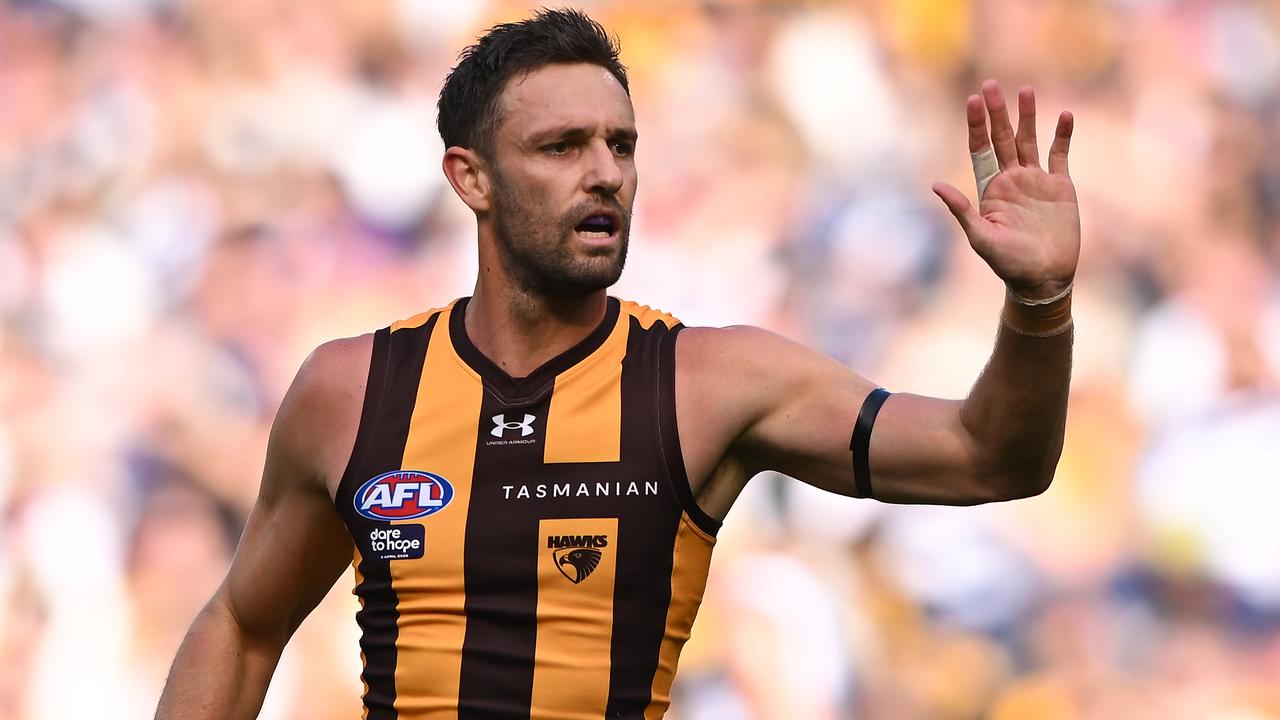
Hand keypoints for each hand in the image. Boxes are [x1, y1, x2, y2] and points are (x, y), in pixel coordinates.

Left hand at [932, 80, 1079, 300]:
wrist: (1044, 278)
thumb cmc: (1009, 263)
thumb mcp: (981, 238)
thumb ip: (961, 211)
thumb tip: (935, 185)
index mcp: (990, 189)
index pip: (980, 149)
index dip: (976, 125)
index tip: (972, 101)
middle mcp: (1011, 180)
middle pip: (1002, 138)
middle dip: (997, 113)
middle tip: (990, 84)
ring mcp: (1036, 181)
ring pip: (1029, 141)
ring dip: (1027, 116)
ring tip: (1024, 90)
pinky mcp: (1061, 187)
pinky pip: (1060, 155)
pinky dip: (1062, 135)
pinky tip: (1064, 114)